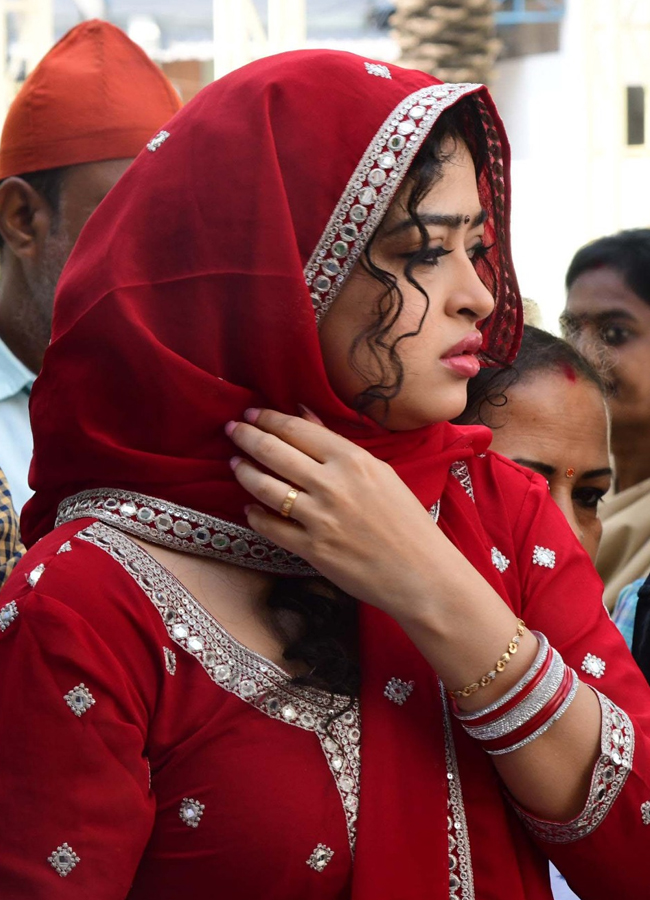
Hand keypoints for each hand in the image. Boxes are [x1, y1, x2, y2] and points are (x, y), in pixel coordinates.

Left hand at [226, 408, 441, 615]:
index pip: (296, 429)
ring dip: (244, 472)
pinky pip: (270, 526)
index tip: (249, 414)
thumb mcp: (378, 472)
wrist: (420, 572)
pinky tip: (250, 507)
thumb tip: (302, 413)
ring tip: (235, 464)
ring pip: (264, 487)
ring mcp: (319, 518)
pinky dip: (254, 514)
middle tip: (231, 431)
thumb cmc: (405, 520)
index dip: (266, 419)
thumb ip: (337, 443)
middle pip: (273, 452)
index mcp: (352, 459)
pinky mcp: (312, 549)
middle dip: (246, 437)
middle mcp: (332, 484)